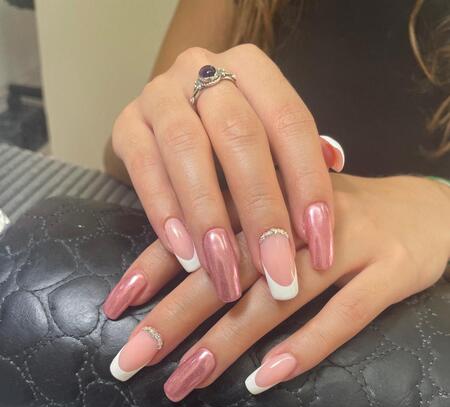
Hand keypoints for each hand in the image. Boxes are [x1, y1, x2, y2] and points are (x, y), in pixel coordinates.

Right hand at [108, 44, 343, 309]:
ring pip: (186, 149)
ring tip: (228, 275)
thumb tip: (335, 165)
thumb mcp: (270, 141)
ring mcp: (159, 94)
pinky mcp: (126, 125)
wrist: (169, 121)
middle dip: (262, 213)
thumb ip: (298, 159)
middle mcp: (203, 69)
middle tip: (277, 274)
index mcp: (252, 69)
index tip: (320, 246)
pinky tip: (187, 255)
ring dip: (210, 219)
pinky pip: (143, 168)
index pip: (290, 122)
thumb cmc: (233, 144)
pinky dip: (166, 214)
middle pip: (240, 137)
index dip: (308, 185)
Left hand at [108, 174, 449, 399]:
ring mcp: (349, 243)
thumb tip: (178, 273)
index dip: (154, 268)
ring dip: (227, 341)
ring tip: (185, 381)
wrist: (428, 208)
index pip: (201, 229)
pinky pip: (345, 316)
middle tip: (132, 360)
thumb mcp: (288, 214)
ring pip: (279, 295)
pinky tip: (264, 379)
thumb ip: (241, 233)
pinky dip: (304, 348)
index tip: (115, 308)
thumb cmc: (339, 220)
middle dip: (175, 317)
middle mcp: (304, 217)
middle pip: (230, 268)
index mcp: (272, 197)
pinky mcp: (390, 271)